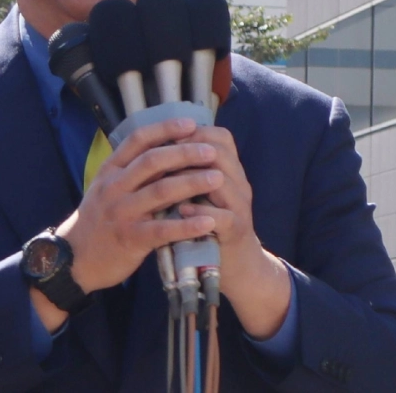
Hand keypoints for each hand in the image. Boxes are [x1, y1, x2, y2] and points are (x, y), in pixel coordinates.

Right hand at [55, 118, 222, 293]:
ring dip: (191, 183)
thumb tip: (165, 150)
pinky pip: (163, 229)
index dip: (165, 129)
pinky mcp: (130, 239)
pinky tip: (208, 222)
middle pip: (152, 162)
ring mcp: (122, 212)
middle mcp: (114, 187)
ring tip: (218, 179)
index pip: (138, 140)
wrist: (75, 258)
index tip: (191, 124)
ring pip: (160, 192)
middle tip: (211, 151)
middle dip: (185, 153)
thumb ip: (130, 171)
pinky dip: (187, 225)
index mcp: (110, 170)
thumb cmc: (98, 220)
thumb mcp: (105, 188)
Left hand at [176, 126, 290, 339]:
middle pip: (219, 153)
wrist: (234, 264)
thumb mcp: (198, 192)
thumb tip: (154, 146)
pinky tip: (180, 211)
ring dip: (190, 178)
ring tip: (164, 181)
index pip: (220, 137)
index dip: (193, 132)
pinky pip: (222, 217)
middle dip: (187, 151)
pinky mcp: (237, 232)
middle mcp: (239, 183)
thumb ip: (186, 171)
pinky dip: (199, 212)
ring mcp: (241, 207)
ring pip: (221, 180)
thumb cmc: (207, 223)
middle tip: (159, 155)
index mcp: (230, 169)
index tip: (165, 135)